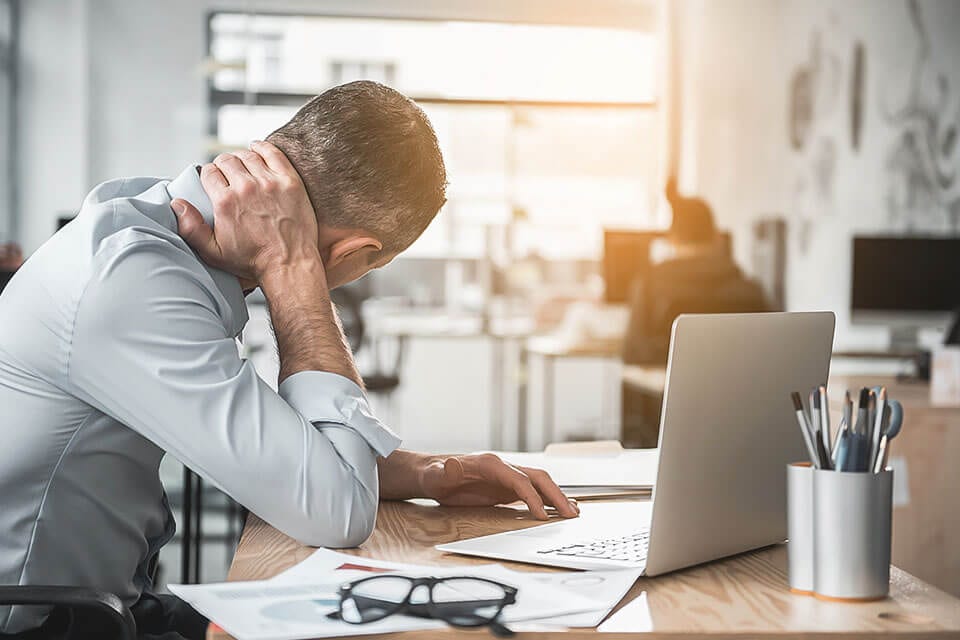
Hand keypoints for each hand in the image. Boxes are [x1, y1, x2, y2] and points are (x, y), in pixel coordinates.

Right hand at [172, 141, 320, 282]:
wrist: (289, 264)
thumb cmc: (253, 261)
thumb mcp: (214, 252)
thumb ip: (192, 228)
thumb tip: (177, 204)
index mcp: (225, 202)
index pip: (209, 172)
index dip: (209, 174)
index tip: (213, 179)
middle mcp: (246, 188)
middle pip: (227, 160)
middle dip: (223, 164)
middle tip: (227, 173)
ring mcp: (270, 182)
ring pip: (248, 155)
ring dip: (241, 157)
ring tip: (242, 165)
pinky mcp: (290, 181)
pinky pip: (273, 153)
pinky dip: (262, 147)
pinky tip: (257, 149)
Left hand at [419, 453, 578, 519]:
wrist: (433, 474)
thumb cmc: (434, 475)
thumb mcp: (435, 474)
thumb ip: (444, 471)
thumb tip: (451, 465)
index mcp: (491, 464)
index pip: (519, 480)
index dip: (533, 497)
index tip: (543, 516)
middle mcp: (503, 468)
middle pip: (537, 478)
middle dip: (556, 495)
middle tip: (571, 515)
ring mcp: (507, 477)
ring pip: (539, 484)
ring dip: (556, 497)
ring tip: (573, 513)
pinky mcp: (506, 488)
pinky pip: (532, 492)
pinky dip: (547, 500)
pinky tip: (558, 509)